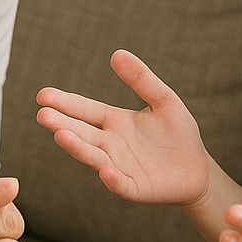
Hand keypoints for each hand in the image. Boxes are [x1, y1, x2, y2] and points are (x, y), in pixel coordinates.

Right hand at [37, 49, 212, 207]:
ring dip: (78, 148)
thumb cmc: (178, 132)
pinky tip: (105, 170)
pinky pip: (121, 184)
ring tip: (61, 136)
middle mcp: (110, 145)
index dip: (65, 103)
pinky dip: (112, 179)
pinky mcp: (135, 188)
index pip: (85, 110)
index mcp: (114, 122)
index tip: (43, 95)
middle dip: (62, 124)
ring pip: (94, 157)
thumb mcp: (163, 99)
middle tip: (43, 115)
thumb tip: (117, 53)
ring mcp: (120, 167)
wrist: (198, 168)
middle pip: (82, 133)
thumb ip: (141, 79)